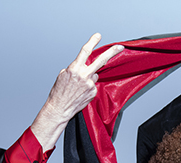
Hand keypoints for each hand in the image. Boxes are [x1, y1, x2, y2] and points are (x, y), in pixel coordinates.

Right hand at [29, 33, 124, 149]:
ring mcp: (90, 84)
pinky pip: (93, 84)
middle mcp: (84, 75)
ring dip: (89, 76)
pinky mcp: (93, 92)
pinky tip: (81, 92)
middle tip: (120, 47)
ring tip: (79, 86)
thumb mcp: (63, 74)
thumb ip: (75, 68)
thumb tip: (84, 65)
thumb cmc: (59, 92)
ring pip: (95, 74)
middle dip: (112, 52)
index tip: (98, 36)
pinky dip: (88, 86)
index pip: (85, 51)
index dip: (92, 42)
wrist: (60, 108)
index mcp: (75, 69)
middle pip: (101, 60)